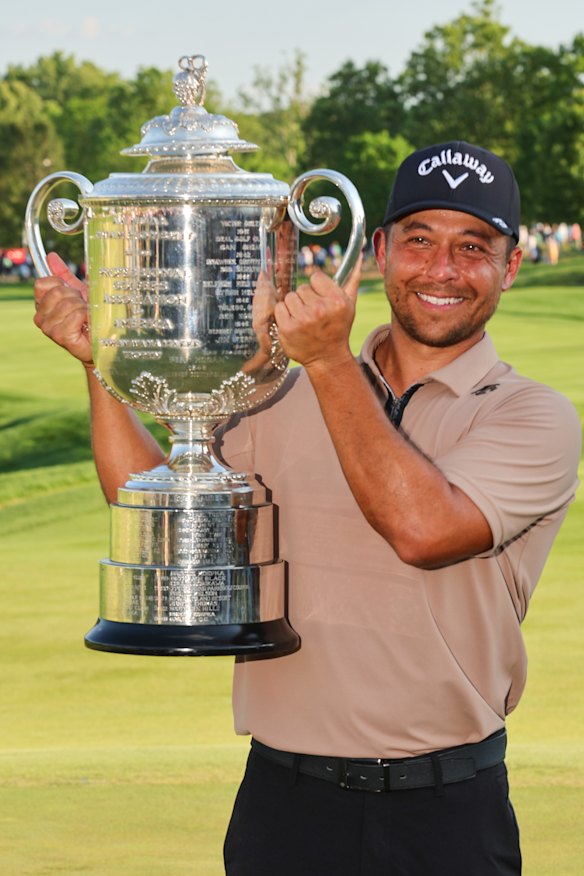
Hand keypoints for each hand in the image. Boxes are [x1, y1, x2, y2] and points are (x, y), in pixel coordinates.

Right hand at [33, 253, 92, 365]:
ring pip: (68, 303)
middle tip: (83, 308)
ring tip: (87, 318)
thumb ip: (64, 275)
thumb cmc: (90, 318)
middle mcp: (41, 318)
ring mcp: (49, 329)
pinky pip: (76, 315)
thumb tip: (51, 256)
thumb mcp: (78, 292)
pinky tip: (88, 325)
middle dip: (76, 296)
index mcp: (42, 305)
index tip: (72, 292)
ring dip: (84, 308)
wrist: (102, 341)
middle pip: (57, 292)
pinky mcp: (61, 337)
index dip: (61, 284)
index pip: (42, 283)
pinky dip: (87, 317)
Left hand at [274, 255, 361, 369]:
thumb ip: (352, 279)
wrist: (327, 358)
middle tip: (313, 313)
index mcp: (336, 300)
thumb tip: (360, 256)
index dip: (317, 287)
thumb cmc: (338, 328)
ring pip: (289, 297)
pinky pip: (279, 308)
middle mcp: (320, 309)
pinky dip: (284, 314)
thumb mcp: (349, 304)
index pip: (315, 277)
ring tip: (303, 318)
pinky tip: (294, 323)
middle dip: (306, 298)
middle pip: (302, 287)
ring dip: (294, 306)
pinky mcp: (287, 328)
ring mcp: (302, 319)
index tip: (321, 299)